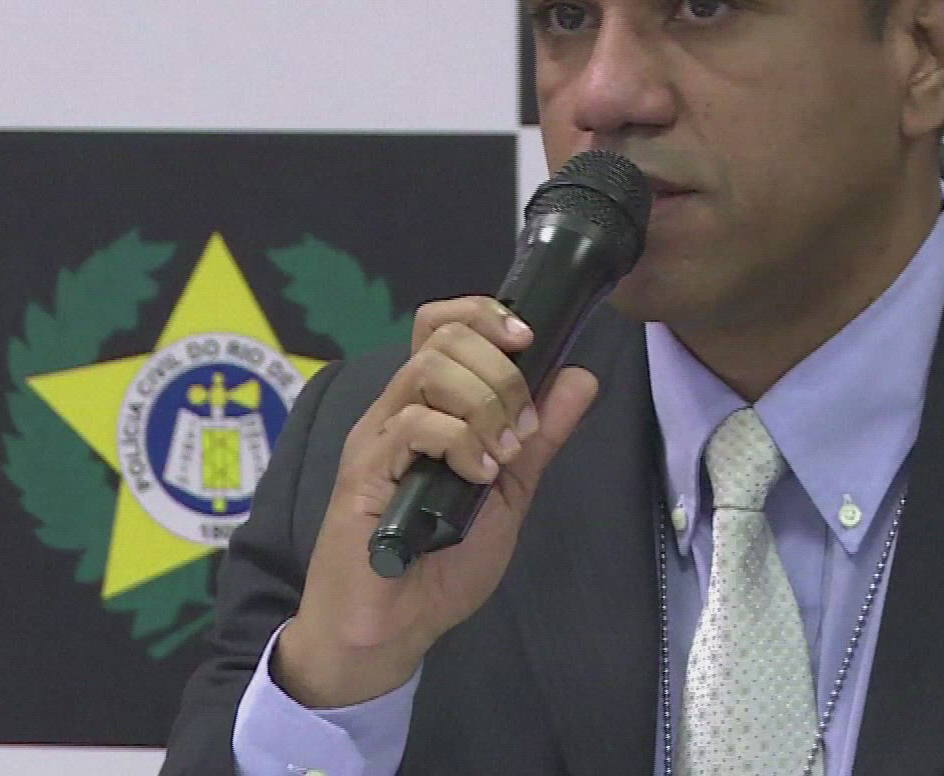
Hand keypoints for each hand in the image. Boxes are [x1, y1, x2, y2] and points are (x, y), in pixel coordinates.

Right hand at [272, 295, 598, 707]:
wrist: (392, 629)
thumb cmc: (442, 565)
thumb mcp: (510, 493)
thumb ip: (542, 437)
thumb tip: (581, 376)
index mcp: (429, 407)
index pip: (441, 324)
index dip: (485, 315)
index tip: (530, 340)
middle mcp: (397, 410)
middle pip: (441, 336)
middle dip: (502, 371)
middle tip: (524, 427)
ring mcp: (377, 437)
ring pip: (428, 369)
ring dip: (484, 403)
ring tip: (503, 454)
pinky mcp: (363, 470)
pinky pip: (413, 424)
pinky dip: (460, 442)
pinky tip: (479, 476)